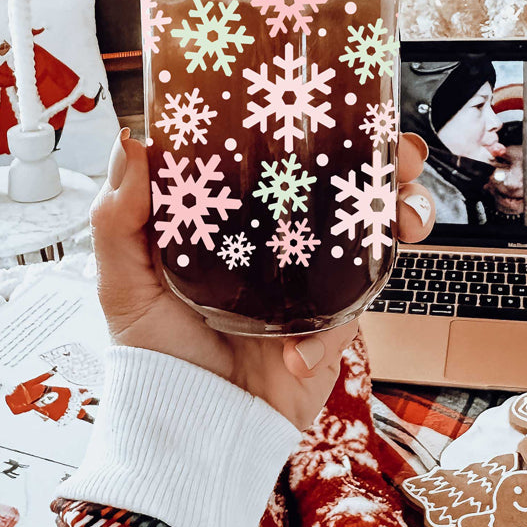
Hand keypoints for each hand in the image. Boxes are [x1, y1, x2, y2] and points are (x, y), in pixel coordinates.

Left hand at [90, 131, 434, 429]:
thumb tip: (130, 142)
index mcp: (242, 216)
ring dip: (407, 215)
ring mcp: (316, 279)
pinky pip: (353, 312)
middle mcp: (285, 239)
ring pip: (380, 233)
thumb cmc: (156, 352)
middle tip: (399, 153)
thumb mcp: (123, 281)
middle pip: (353, 184)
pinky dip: (329, 334)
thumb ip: (118, 217)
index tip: (337, 97)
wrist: (189, 428)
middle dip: (390, 161)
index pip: (287, 157)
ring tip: (403, 219)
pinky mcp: (333, 325)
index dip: (318, 124)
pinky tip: (296, 354)